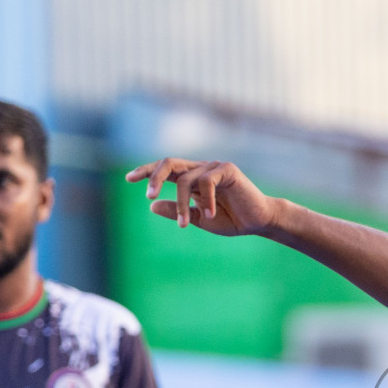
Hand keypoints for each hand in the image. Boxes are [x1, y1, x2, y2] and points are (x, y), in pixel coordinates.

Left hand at [125, 159, 278, 235]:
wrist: (259, 221)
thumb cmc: (232, 220)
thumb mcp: (198, 219)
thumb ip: (177, 211)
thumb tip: (152, 206)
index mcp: (192, 178)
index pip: (165, 169)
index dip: (146, 171)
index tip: (128, 179)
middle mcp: (200, 168)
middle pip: (169, 163)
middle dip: (154, 176)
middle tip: (147, 195)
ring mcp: (214, 167)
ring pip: (185, 179)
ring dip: (181, 203)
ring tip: (183, 224)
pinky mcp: (227, 169)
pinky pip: (206, 182)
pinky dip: (206, 201)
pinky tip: (210, 215)